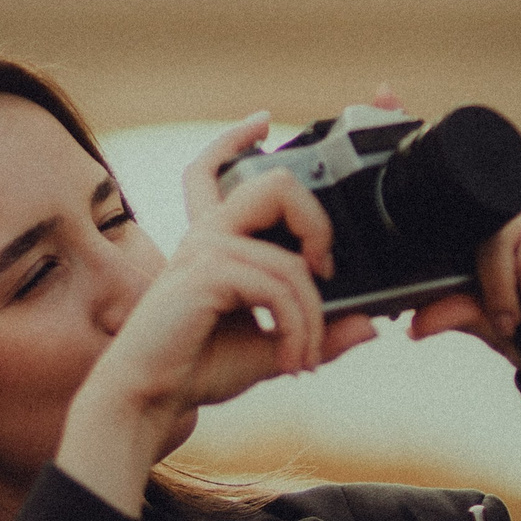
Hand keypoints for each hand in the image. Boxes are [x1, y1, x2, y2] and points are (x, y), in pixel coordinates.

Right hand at [58, 113, 378, 514]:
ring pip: (292, 260)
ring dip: (312, 318)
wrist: (151, 399)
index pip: (212, 169)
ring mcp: (205, 249)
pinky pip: (279, 288)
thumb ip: (319, 333)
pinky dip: (297, 329)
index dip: (234, 137)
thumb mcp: (274, 347)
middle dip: (319, 225)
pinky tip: (290, 360)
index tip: (261, 122)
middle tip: (327, 275)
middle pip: (276, 185)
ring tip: (305, 358)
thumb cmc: (199, 369)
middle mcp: (207, 234)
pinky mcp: (206, 273)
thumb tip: (370, 327)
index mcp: (214, 240)